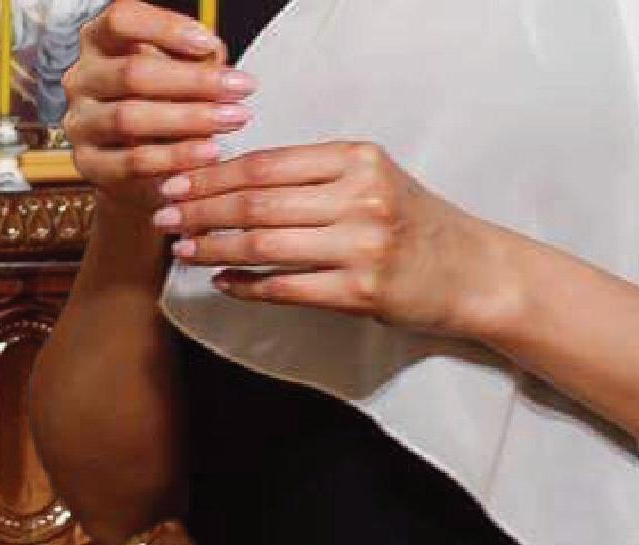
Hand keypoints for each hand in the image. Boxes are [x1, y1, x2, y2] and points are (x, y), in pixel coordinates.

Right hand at [62, 0, 256, 210]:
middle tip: (240, 88)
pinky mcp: (89, 164)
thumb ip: (196, 61)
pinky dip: (177, 157)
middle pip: (132, 72)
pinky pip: (134, 161)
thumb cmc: (166, 114)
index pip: (121, 19)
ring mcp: (81, 123)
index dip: (166, 28)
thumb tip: (211, 51)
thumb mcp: (183, 79)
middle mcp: (82, 79)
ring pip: (130, 117)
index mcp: (100, 44)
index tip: (209, 44)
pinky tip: (210, 152)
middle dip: (194, 80)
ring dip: (190, 118)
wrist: (145, 174)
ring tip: (233, 119)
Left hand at [154, 142, 526, 338]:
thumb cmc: (417, 223)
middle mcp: (361, 198)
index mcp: (359, 159)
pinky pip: (286, 288)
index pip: (267, 163)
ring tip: (183, 249)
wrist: (474, 271)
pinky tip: (222, 281)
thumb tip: (234, 181)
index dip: (213, 173)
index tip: (176, 182)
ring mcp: (363, 246)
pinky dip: (246, 285)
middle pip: (257, 202)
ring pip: (264, 245)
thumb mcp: (375, 179)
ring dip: (213, 247)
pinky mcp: (363, 292)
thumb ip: (317, 175)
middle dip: (200, 209)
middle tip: (164, 216)